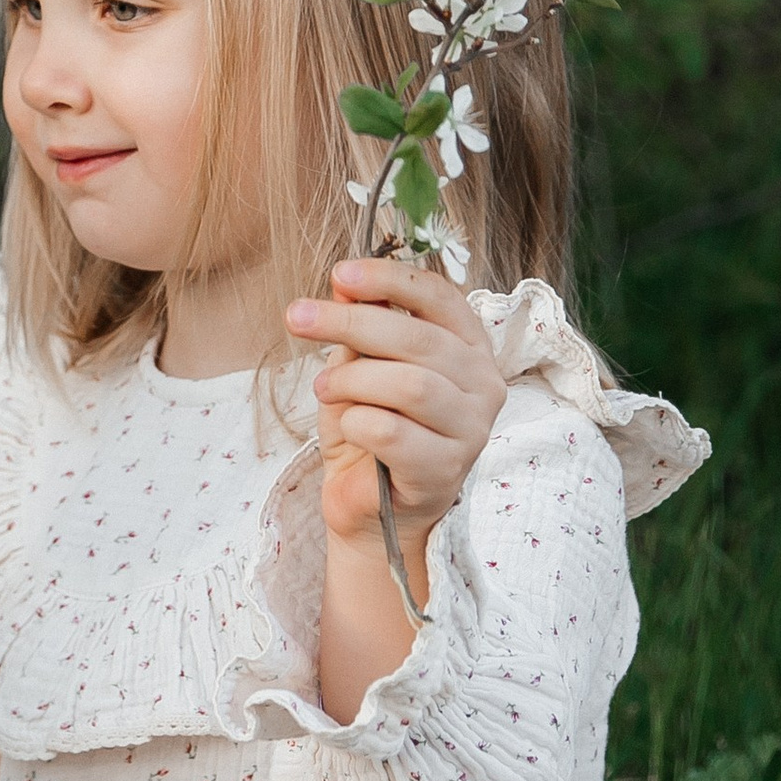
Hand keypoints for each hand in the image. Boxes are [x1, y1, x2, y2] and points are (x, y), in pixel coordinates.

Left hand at [287, 254, 506, 554]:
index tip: (340, 274)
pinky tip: (349, 426)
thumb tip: (344, 283)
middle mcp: (482, 384)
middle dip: (350, 322)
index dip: (390, 279)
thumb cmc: (371, 427)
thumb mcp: (360, 366)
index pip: (440, 298)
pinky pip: (393, 432)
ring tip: (323, 388)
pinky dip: (357, 422)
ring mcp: (470, 430)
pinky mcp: (445, 470)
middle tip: (297, 317)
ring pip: (410, 385)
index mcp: (468, 347)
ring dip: (352, 380)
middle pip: (418, 339)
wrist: (369, 506)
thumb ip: (361, 325)